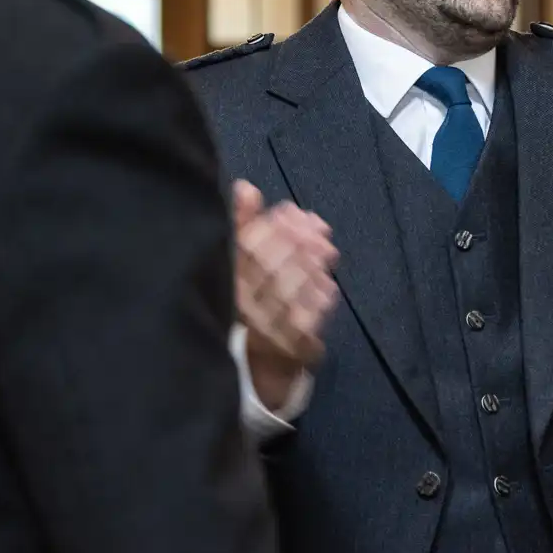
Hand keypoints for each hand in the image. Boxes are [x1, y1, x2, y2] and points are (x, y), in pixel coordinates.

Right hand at [234, 181, 339, 410]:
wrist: (251, 364)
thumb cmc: (245, 301)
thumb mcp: (235, 261)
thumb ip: (241, 223)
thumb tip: (247, 187)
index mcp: (224, 281)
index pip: (246, 249)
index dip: (274, 227)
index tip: (293, 212)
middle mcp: (239, 306)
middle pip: (272, 268)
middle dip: (300, 244)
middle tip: (321, 232)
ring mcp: (264, 330)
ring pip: (291, 292)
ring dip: (313, 268)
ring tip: (328, 253)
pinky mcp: (288, 350)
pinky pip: (308, 320)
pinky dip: (320, 299)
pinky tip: (328, 284)